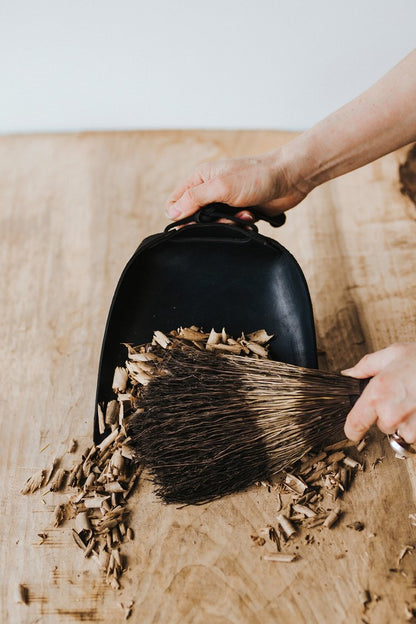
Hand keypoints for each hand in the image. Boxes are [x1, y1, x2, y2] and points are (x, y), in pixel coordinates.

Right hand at [166, 150, 310, 220]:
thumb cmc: (256, 176)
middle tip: (225, 218)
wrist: (289, 178)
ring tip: (244, 215)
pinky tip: (251, 217)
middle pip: (194, 218)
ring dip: (228, 225)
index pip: (175, 203)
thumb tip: (171, 214)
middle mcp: (209, 189)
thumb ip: (194, 199)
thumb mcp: (220, 187)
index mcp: (199, 179)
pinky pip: (231, 227)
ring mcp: (224, 201)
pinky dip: (240, 225)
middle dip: (209, 224)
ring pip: (214, 225)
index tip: (194, 223)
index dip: (180, 216)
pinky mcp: (238, 211)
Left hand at [343, 342, 415, 442]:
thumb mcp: (393, 353)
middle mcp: (391, 413)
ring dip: (408, 421)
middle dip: (390, 414)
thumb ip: (366, 366)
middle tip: (403, 396)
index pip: (355, 424)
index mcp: (377, 393)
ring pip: (402, 432)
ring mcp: (411, 427)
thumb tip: (350, 374)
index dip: (353, 428)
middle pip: (382, 426)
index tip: (354, 431)